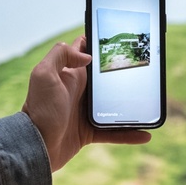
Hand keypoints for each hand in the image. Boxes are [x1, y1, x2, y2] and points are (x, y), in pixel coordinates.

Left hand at [22, 35, 151, 171]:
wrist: (35, 147)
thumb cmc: (39, 110)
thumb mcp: (43, 75)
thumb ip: (60, 55)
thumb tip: (86, 55)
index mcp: (70, 74)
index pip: (84, 51)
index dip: (99, 43)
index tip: (119, 37)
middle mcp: (78, 90)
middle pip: (105, 77)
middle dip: (123, 72)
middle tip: (145, 68)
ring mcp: (84, 111)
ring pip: (114, 105)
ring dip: (131, 104)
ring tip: (150, 102)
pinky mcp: (88, 132)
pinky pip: (113, 132)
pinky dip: (129, 134)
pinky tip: (145, 135)